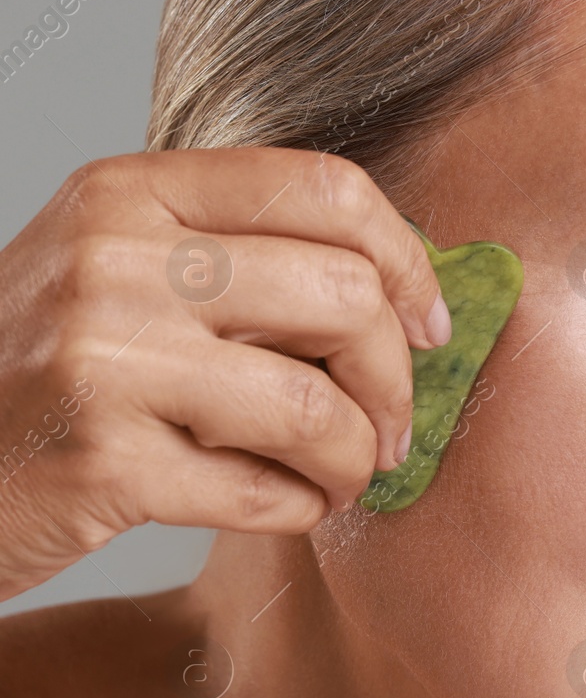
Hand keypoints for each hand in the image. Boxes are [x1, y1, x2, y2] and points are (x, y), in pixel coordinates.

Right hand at [0, 147, 448, 601]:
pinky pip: (268, 493)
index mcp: (132, 192)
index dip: (409, 260)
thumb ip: (238, 257)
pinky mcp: (100, 461)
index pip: (326, 187)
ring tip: (341, 477)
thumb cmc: (44, 372)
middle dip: (396, 380)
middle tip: (388, 428)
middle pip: (344, 296)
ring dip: (355, 460)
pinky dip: (301, 510)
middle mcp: (113, 257)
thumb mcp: (120, 271)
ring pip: (319, 408)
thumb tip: (407, 290)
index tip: (430, 324)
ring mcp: (102, 358)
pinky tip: (287, 505)